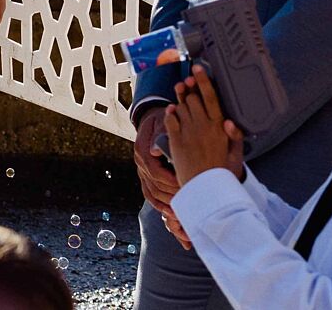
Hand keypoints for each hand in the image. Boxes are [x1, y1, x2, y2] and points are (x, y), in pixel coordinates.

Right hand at [132, 101, 186, 245]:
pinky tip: (173, 213)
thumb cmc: (163, 120)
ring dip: (167, 204)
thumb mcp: (163, 122)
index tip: (187, 188)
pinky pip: (150, 196)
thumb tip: (155, 150)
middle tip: (191, 203)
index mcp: (142, 151)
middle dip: (172, 196)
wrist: (153, 119)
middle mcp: (139, 163)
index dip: (172, 182)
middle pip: (154, 186)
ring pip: (152, 194)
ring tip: (185, 211)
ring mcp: (141, 172)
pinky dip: (161, 205)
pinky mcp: (145, 178)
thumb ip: (162, 134)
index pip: (156, 173)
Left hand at [163, 66, 244, 186]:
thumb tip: (231, 121)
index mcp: (220, 127)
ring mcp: (188, 132)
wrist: (205, 191)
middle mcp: (203, 126)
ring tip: (181, 93)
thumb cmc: (223, 173)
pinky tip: (172, 111)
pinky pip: (170, 119)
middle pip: (194, 98)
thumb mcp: (237, 156)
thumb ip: (236, 137)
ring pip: (181, 106)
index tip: (198, 69)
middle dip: (190, 88)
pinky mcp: (175, 140)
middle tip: (187, 82)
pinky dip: (170, 112)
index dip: (203, 81)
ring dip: (180, 98)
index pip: (211, 97)